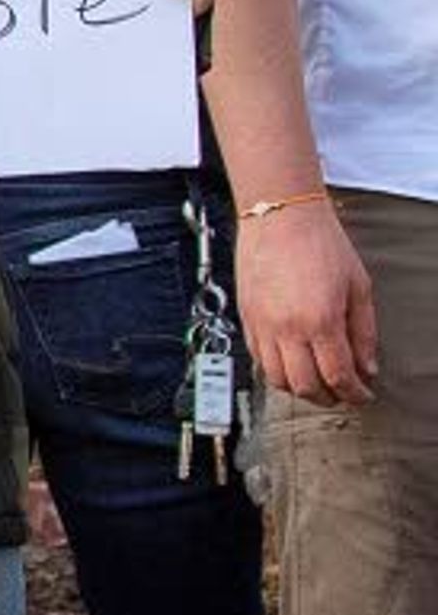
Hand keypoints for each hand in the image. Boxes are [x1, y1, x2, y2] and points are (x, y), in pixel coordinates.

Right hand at [240, 200, 377, 405]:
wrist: (279, 217)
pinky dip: (277, 371)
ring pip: (277, 380)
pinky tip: (293, 363)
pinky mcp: (245, 320)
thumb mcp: (358, 287)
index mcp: (319, 320)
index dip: (354, 393)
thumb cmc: (320, 244)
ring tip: (317, 382)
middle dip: (327, 397)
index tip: (363, 395)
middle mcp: (286, 329)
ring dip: (300, 389)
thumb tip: (367, 366)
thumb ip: (364, 332)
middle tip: (343, 394)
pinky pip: (258, 360)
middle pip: (304, 386)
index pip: (338, 375)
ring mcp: (261, 326)